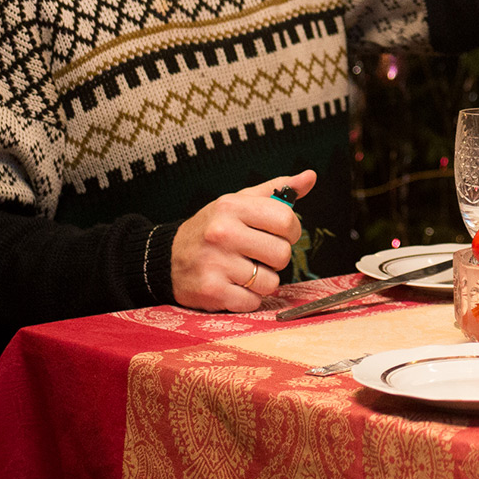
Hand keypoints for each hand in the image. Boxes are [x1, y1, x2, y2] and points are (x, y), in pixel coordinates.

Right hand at [171, 170, 315, 311]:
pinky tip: (233, 285)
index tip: (279, 234)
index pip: (286, 220)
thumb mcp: (239, 202)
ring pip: (270, 282)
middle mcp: (222, 233)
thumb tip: (310, 177)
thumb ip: (277, 190)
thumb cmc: (213, 227)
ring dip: (262, 281)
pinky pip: (253, 302)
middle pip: (282, 254)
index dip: (291, 231)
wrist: (168, 258)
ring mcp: (215, 263)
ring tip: (244, 270)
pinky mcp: (211, 291)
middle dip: (276, 258)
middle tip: (258, 255)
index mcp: (232, 207)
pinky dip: (248, 298)